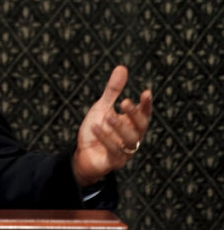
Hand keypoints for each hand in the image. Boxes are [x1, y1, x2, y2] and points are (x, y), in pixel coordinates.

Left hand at [72, 65, 152, 186]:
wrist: (83, 154)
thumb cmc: (97, 130)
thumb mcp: (102, 107)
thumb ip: (113, 91)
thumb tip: (122, 67)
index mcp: (132, 124)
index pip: (144, 114)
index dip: (146, 104)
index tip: (146, 92)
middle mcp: (133, 138)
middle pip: (140, 126)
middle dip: (134, 114)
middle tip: (124, 102)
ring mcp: (125, 151)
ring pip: (130, 139)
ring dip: (119, 126)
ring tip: (107, 115)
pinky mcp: (114, 162)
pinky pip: (114, 151)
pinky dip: (105, 139)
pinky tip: (95, 127)